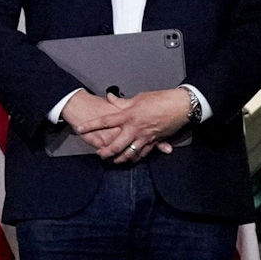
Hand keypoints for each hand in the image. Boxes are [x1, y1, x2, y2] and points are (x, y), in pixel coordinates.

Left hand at [77, 85, 195, 163]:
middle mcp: (134, 129)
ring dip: (120, 159)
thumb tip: (109, 98)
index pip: (105, 121)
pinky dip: (136, 158)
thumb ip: (122, 102)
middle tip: (99, 155)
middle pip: (115, 145)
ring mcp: (144, 137)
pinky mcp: (154, 142)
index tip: (80, 128)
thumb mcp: (139, 98)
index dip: (91, 125)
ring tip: (114, 161)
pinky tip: (132, 160)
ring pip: (129, 154)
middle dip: (106, 152)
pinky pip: (143, 154)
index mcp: (128, 115)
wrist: (180, 106)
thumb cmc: (160, 99)